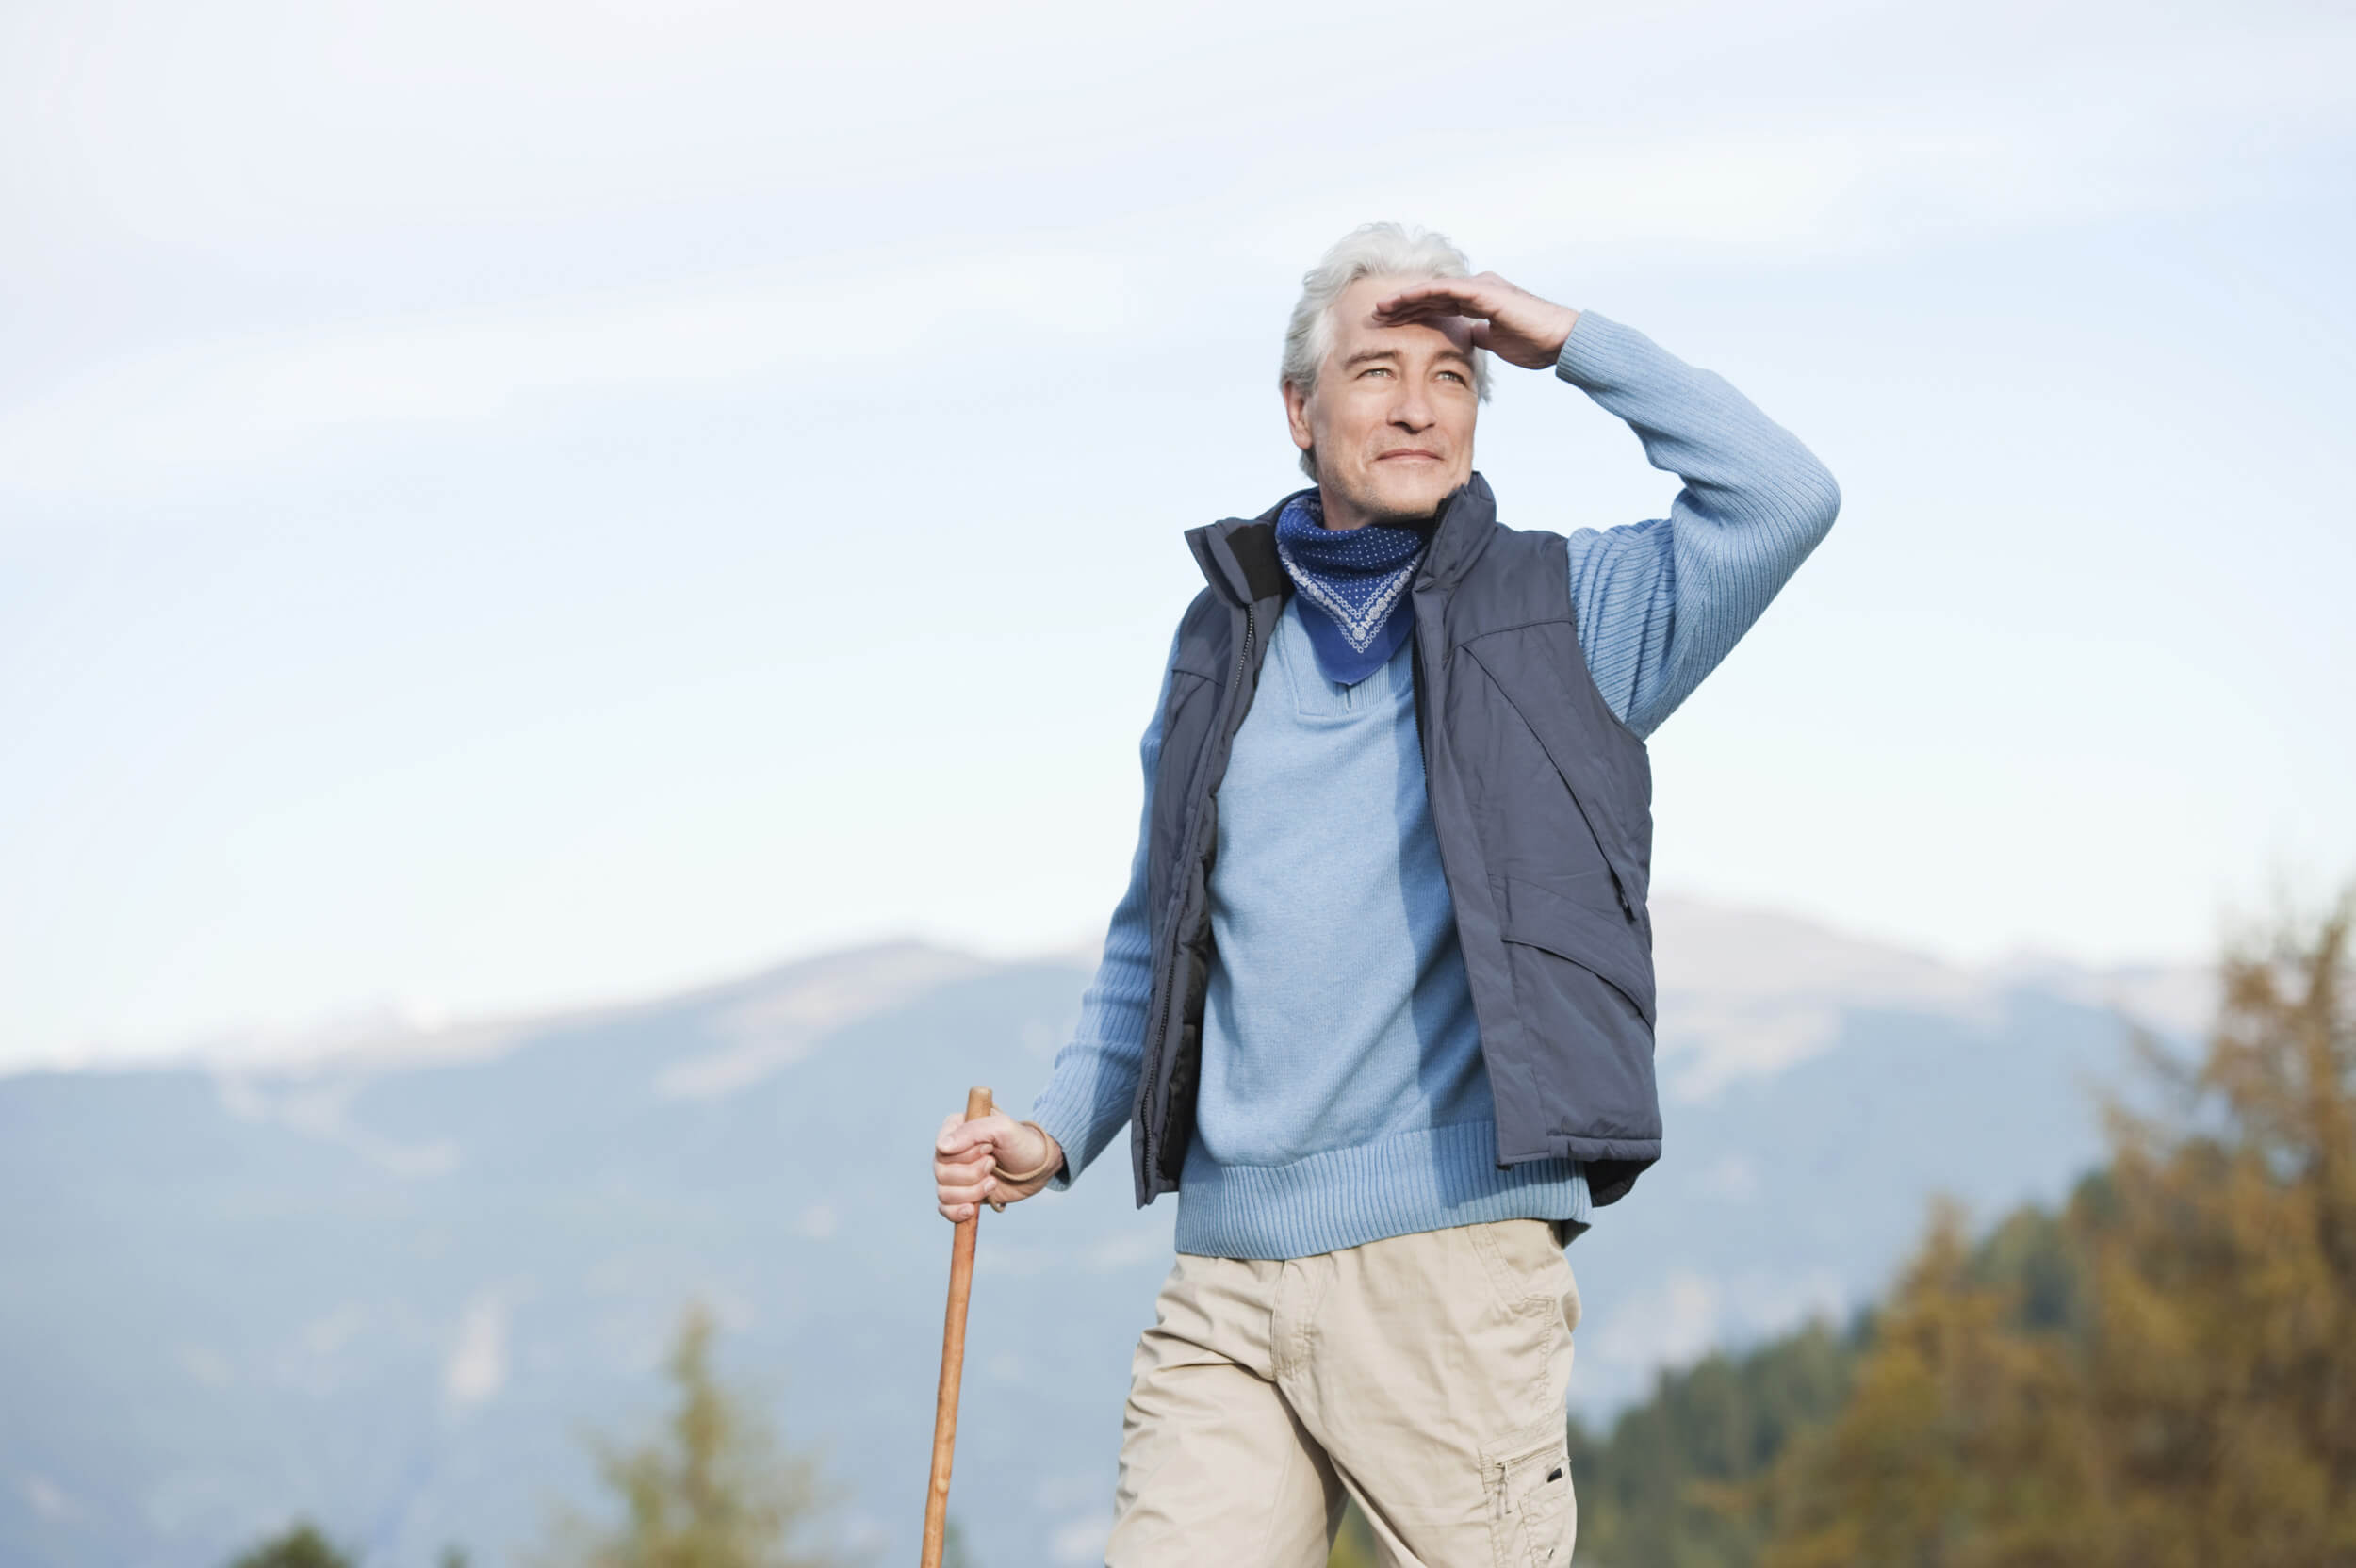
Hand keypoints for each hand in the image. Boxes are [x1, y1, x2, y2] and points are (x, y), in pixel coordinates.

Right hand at [933, 1110, 1063, 1221]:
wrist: (1038, 1169)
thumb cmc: (1022, 1143)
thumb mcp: (1003, 1128)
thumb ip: (973, 1131)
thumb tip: (942, 1146)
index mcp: (957, 1128)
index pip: (942, 1147)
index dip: (964, 1154)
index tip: (988, 1149)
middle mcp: (952, 1152)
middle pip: (941, 1172)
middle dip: (971, 1174)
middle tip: (993, 1164)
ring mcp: (956, 1175)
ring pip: (944, 1192)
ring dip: (970, 1192)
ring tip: (992, 1183)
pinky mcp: (962, 1195)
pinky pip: (945, 1208)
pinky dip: (956, 1212)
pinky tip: (971, 1209)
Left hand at [1370, 273, 1579, 370]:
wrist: (1558, 341)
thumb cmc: (1535, 343)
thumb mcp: (1496, 342)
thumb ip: (1480, 334)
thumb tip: (1467, 337)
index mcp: (1479, 300)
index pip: (1438, 305)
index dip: (1412, 314)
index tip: (1388, 325)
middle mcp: (1477, 288)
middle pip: (1430, 296)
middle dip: (1401, 306)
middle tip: (1374, 315)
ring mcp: (1480, 287)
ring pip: (1432, 290)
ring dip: (1404, 299)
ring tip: (1379, 308)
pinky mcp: (1483, 291)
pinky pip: (1445, 289)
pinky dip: (1421, 294)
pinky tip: (1401, 301)